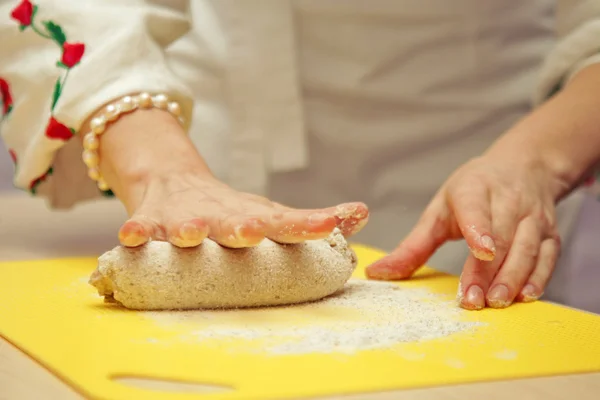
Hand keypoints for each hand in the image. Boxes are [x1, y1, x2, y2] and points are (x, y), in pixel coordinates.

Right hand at [88, 106, 368, 248]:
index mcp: (254, 217)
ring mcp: (186, 216)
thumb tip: (363, 212)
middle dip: (244, 227)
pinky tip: (130, 237)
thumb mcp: (271, 213)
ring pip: (186, 224)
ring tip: (190, 235)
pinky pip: (143, 226)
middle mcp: (223, 215)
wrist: (177, 183)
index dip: (310, 223)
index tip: (336, 222)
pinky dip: (136, 230)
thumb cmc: (233, 211)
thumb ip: (311, 220)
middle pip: (235, 222)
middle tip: (253, 231)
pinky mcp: (153, 218)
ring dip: (188, 229)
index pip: (287, 222)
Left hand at [366, 152, 563, 309]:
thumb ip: (413, 244)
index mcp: (474, 189)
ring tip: (494, 302)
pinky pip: (547, 258)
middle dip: (487, 270)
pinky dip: (538, 278)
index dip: (479, 229)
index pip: (476, 208)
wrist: (524, 167)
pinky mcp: (550, 234)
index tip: (480, 251)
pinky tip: (524, 297)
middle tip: (472, 299)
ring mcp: (533, 217)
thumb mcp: (439, 209)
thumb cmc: (475, 192)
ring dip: (511, 278)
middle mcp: (508, 201)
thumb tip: (378, 273)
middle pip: (500, 236)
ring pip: (526, 248)